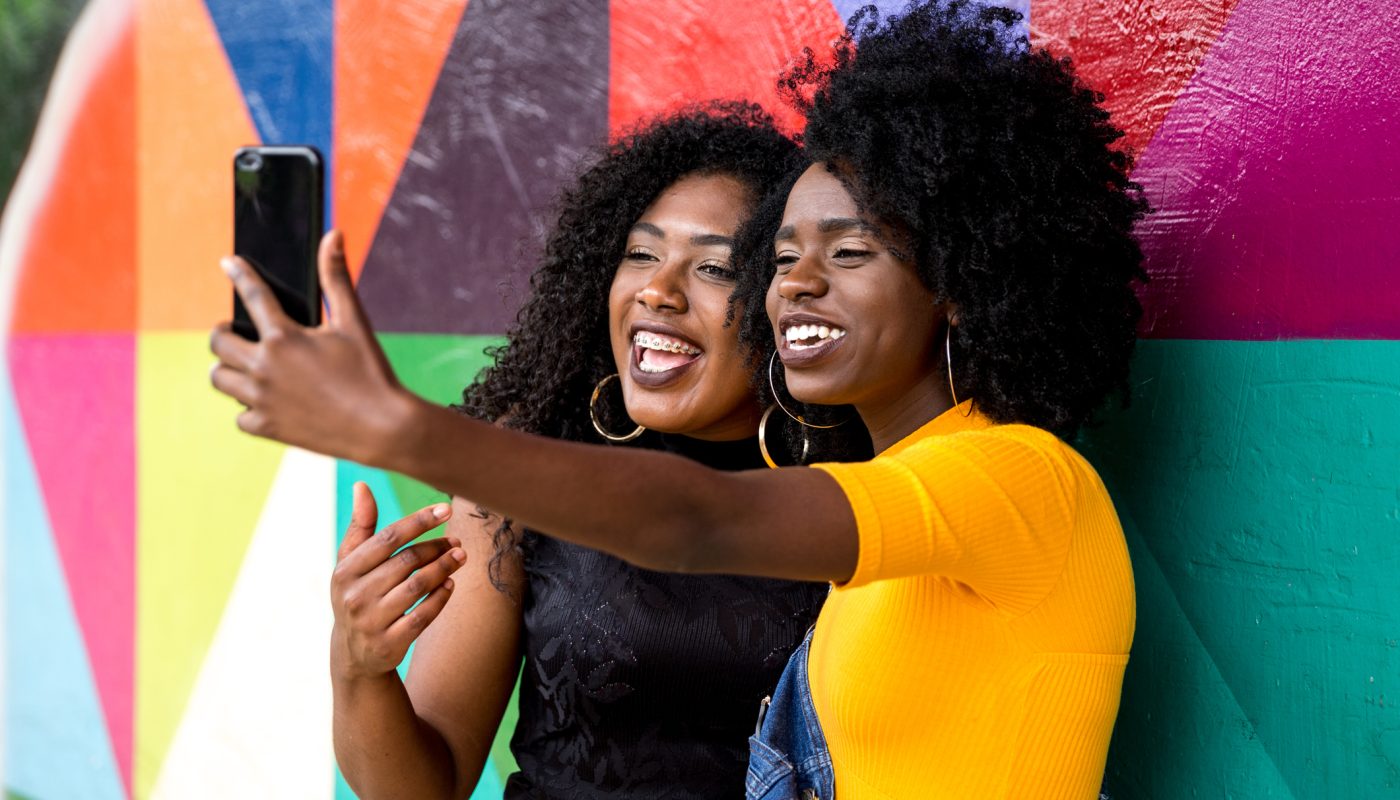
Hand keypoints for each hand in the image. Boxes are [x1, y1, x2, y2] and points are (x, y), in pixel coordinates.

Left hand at [209, 230, 416, 465]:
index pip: (252, 294)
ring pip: (219, 378)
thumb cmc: (370, 372)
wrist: (382, 427)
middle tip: (238, 332)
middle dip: (225, 332)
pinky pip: (239, 414)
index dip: (239, 274)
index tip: (228, 263)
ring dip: (228, 368)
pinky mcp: (267, 427)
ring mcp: (261, 399)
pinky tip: (265, 400)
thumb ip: (336, 278)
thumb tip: (334, 235)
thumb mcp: (354, 322)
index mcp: (284, 337)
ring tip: (246, 365)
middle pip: (218, 341)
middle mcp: (264, 366)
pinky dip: (248, 406)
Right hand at [330, 482, 465, 680]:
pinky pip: (422, 616)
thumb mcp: (351, 563)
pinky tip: (451, 584)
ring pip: (417, 587)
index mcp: (345, 570)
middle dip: (437, 547)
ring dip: (444, 568)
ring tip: (461, 557)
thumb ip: (361, 526)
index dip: (420, 521)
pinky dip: (440, 598)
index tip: (447, 509)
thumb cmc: (358, 593)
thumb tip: (361, 485)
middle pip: (407, 561)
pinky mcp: (388, 643)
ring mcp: (371, 621)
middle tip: (457, 541)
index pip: (388, 538)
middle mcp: (355, 595)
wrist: (354, 653)